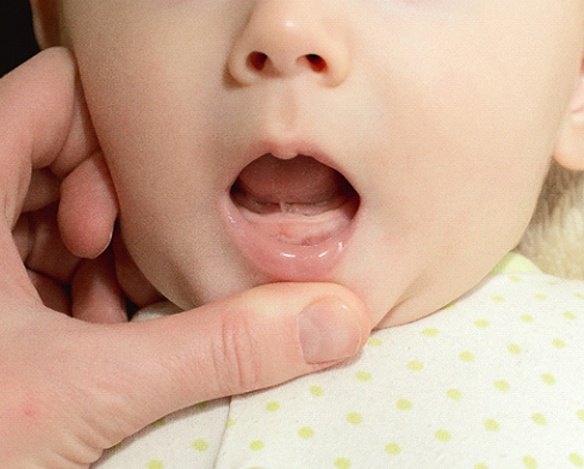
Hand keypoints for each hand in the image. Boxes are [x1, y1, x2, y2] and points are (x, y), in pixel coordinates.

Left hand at [0, 48, 370, 467]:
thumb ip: (214, 350)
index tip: (139, 208)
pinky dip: (79, 289)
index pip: (56, 95)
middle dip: (118, 211)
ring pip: (54, 210)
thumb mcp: (87, 390)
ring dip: (104, 257)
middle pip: (63, 155)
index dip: (118, 140)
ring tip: (120, 310)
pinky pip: (36, 260)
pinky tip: (97, 335)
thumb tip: (324, 320)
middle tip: (134, 268)